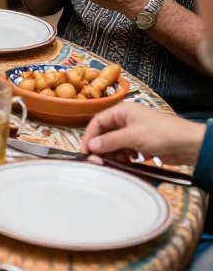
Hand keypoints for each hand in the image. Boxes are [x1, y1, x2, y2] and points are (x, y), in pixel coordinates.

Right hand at [80, 102, 204, 165]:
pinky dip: (124, 157)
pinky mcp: (142, 144)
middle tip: (98, 162)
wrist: (189, 145)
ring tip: (116, 163)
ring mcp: (134, 132)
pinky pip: (126, 150)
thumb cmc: (161, 134)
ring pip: (115, 144)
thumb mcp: (132, 137)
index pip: (98, 122)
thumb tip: (91, 146)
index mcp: (122, 111)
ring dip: (113, 154)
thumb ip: (110, 141)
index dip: (89, 136)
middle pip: (105, 134)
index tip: (85, 151)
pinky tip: (129, 163)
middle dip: (101, 148)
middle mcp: (126, 120)